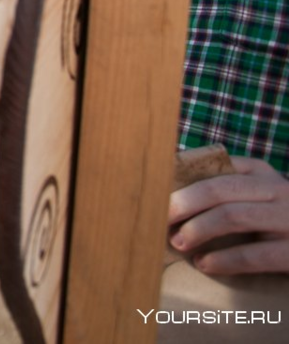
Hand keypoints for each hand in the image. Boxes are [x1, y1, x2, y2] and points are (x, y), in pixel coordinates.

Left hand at [168, 156, 288, 274]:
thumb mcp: (254, 196)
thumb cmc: (275, 219)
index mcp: (260, 172)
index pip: (214, 165)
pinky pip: (254, 254)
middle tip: (157, 220)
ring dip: (198, 230)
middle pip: (218, 189)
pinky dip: (224, 260)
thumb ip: (221, 189)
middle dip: (182, 204)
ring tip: (178, 243)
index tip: (153, 190)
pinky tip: (205, 265)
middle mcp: (277, 189)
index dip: (180, 177)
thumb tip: (167, 188)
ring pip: (233, 216)